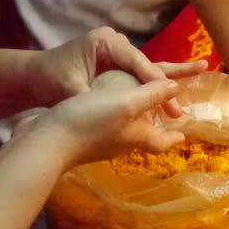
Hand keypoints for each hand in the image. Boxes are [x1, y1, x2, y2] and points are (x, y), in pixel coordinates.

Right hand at [23, 70, 184, 167]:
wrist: (45, 141)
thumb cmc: (90, 121)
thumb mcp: (126, 103)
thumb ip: (152, 95)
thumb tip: (176, 87)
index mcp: (137, 136)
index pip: (162, 141)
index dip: (174, 136)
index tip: (183, 132)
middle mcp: (121, 142)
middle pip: (145, 135)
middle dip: (157, 125)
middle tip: (163, 114)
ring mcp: (101, 141)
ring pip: (125, 130)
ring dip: (135, 120)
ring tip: (138, 106)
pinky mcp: (83, 136)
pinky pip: (105, 124)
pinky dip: (113, 115)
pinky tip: (105, 104)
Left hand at [25, 27, 204, 119]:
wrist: (35, 77)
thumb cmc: (51, 79)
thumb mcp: (71, 88)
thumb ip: (98, 96)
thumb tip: (118, 108)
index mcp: (105, 42)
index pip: (136, 61)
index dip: (153, 81)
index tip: (169, 99)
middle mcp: (115, 43)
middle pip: (146, 65)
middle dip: (165, 85)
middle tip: (180, 110)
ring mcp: (117, 54)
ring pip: (148, 69)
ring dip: (166, 83)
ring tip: (201, 70)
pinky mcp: (117, 65)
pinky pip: (140, 76)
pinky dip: (155, 86)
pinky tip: (176, 89)